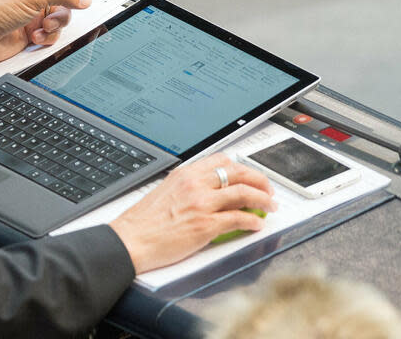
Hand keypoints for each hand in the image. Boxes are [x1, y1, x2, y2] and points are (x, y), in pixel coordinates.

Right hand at [109, 153, 276, 273]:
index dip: (242, 168)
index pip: (222, 161)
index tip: (250, 175)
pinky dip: (252, 221)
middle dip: (259, 180)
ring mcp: (202, 204)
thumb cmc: (143, 222)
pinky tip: (256, 225)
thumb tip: (208, 194)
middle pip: (238, 173)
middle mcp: (195, 184)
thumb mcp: (165, 192)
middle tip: (267, 190)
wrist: (130, 240)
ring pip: (244, 193)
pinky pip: (238, 218)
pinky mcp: (206, 225)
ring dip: (263, 199)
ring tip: (269, 206)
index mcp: (185, 174)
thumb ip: (187, 188)